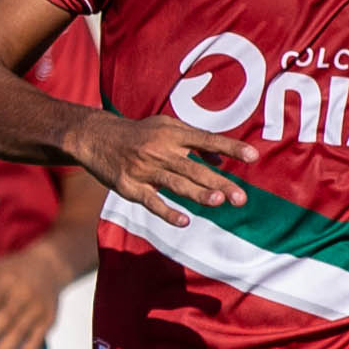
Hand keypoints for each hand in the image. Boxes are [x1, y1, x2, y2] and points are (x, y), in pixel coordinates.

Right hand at [69, 109, 253, 227]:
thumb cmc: (138, 133)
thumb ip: (194, 141)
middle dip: (219, 183)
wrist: (95, 136)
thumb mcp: (166, 128)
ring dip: (197, 194)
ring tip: (219, 202)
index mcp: (172, 133)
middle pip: (194, 167)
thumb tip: (221, 158)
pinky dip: (166, 211)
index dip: (230, 147)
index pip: (207, 139)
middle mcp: (159, 149)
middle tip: (241, 198)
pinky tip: (184, 221)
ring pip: (175, 183)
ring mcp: (143, 169)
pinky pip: (151, 201)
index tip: (253, 156)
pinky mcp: (129, 186)